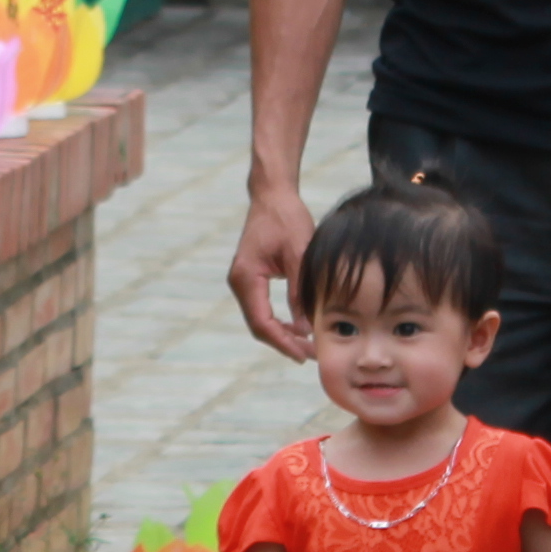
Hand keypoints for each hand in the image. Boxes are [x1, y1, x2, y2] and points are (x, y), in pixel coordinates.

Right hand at [225, 181, 316, 359]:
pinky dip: (279, 320)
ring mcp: (243, 281)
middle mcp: (239, 282)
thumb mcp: (300, 254)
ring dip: (282, 334)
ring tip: (308, 346)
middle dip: (284, 342)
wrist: (273, 196)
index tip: (303, 355)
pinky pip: (262, 308)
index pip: (262, 322)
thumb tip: (306, 327)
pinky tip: (298, 327)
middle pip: (258, 326)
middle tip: (310, 355)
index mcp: (247, 277)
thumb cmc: (287, 218)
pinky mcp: (251, 278)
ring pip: (260, 319)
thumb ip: (300, 291)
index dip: (282, 342)